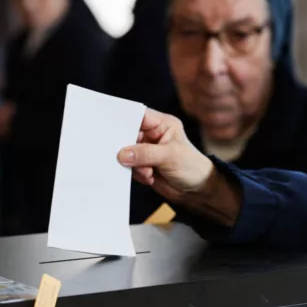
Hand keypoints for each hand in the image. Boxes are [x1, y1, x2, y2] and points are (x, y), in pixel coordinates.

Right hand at [118, 109, 241, 225]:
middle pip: (128, 134)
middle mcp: (152, 135)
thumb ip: (145, 153)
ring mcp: (146, 150)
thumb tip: (122, 154)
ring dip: (134, 164)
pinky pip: (129, 166)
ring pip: (126, 152)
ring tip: (149, 172)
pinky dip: (136, 173)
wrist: (197, 190)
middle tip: (123, 156)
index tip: (110, 126)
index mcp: (162, 124)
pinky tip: (150, 177)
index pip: (138, 115)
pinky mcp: (142, 165)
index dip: (124, 119)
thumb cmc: (192, 167)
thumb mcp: (170, 156)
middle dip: (125, 146)